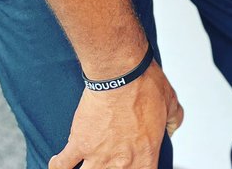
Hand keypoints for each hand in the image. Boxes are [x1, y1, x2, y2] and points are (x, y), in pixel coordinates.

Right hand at [48, 61, 182, 168]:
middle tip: (108, 163)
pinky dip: (57, 166)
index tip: (131, 168)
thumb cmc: (146, 84)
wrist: (122, 72)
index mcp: (146, 156)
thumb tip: (173, 127)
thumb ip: (174, 119)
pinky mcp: (79, 144)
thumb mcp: (170, 102)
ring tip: (84, 167)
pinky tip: (57, 165)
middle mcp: (122, 164)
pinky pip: (62, 166)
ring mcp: (99, 157)